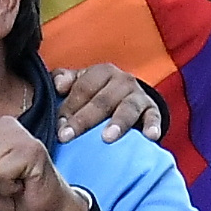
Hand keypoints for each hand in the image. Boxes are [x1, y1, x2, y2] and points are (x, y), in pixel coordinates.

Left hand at [51, 63, 165, 143]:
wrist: (127, 98)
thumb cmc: (96, 94)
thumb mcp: (80, 83)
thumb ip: (64, 81)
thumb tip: (57, 85)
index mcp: (102, 72)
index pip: (83, 88)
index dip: (68, 107)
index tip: (58, 127)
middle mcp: (122, 81)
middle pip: (102, 100)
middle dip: (83, 120)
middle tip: (68, 137)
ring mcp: (138, 95)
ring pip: (127, 108)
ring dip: (118, 122)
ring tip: (107, 138)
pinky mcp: (152, 110)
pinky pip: (153, 118)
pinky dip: (152, 126)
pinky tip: (150, 137)